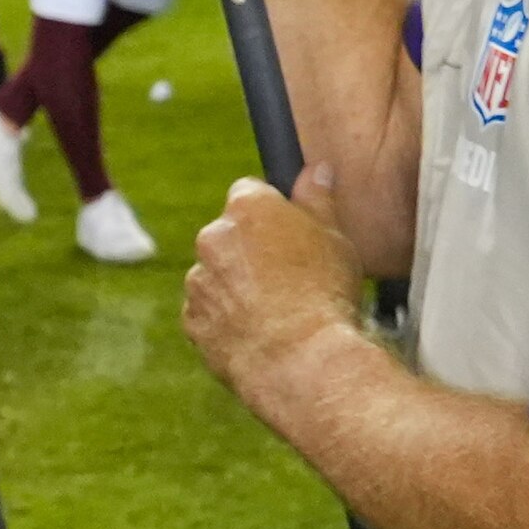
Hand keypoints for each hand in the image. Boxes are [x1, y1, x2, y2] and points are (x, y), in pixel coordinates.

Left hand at [184, 164, 366, 409]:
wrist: (301, 358)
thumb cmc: (325, 293)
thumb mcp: (336, 236)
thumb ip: (318, 198)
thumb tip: (315, 170)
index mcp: (247, 208)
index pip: (249, 191)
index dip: (270, 212)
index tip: (287, 231)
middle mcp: (213, 237)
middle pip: (229, 234)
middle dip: (251, 250)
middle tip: (288, 276)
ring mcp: (197, 280)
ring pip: (217, 275)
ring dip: (237, 286)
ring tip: (277, 311)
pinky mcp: (192, 319)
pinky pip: (209, 312)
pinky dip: (227, 319)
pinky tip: (260, 332)